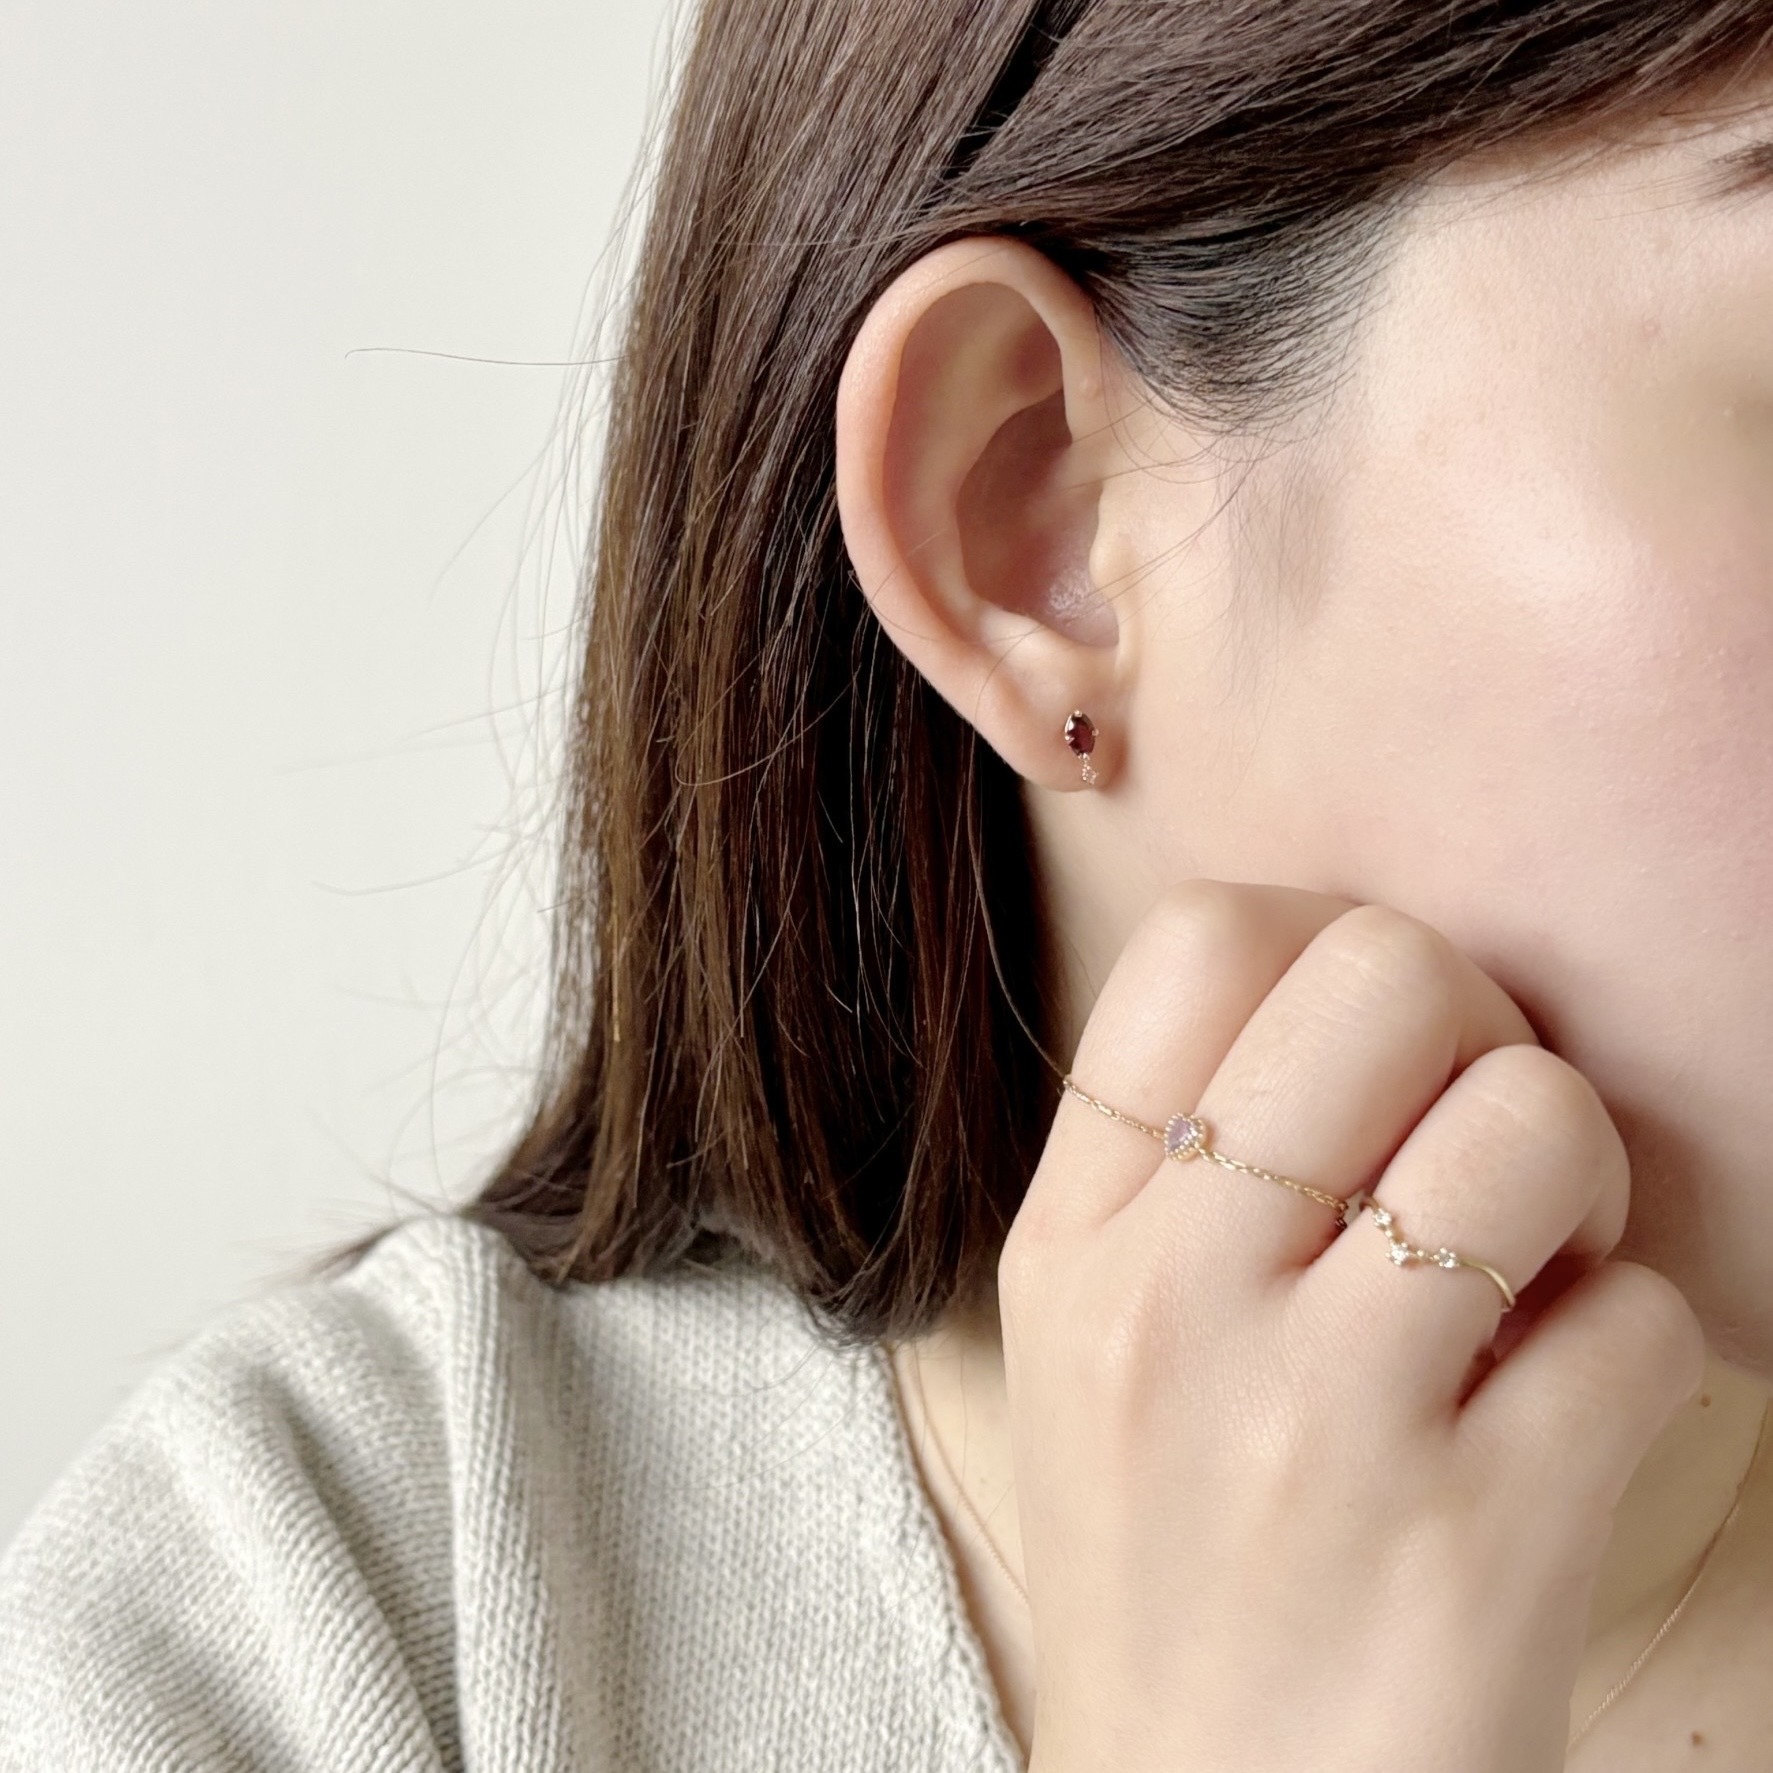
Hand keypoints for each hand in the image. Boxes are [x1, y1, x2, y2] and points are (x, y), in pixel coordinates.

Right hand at [1000, 882, 1703, 1772]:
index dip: (1331, 937)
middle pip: (1385, 974)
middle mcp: (1172, 1303)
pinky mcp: (1478, 1543)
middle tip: (1473, 1137)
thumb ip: (1172, 1170)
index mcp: (1072, 1243)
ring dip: (1583, 1180)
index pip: (1203, 937)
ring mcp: (1319, 1421)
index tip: (1370, 1044)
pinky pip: (1646, 1321)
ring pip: (1536, 1121)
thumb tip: (1347, 987)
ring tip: (1538, 1270)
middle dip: (1481, 1026)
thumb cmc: (1169, 1566)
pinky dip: (1642, 1349)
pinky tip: (1568, 1413)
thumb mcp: (1084, 1348)